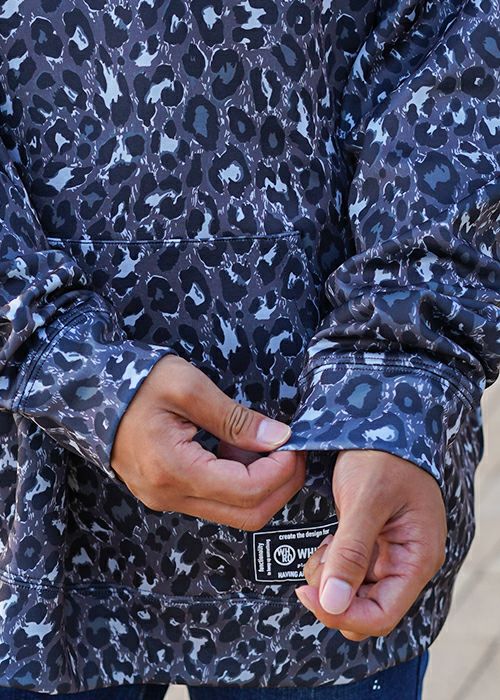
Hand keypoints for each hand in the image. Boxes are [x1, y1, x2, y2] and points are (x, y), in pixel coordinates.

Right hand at [110, 355, 305, 528]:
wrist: (90, 393)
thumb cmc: (135, 385)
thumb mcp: (188, 387)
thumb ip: (235, 417)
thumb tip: (278, 437)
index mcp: (174, 470)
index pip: (248, 491)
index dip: (282, 470)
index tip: (293, 443)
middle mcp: (170, 496)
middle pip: (247, 514)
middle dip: (281, 484)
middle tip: (292, 450)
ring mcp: (167, 499)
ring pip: (234, 511)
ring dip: (261, 482)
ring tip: (259, 442)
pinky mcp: (168, 493)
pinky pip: (216, 501)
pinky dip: (239, 480)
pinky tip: (236, 449)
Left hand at [295, 449, 446, 640]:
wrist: (379, 421)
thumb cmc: (382, 455)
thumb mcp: (364, 500)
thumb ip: (350, 552)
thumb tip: (333, 604)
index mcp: (417, 557)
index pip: (382, 615)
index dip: (343, 614)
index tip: (308, 594)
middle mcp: (406, 561)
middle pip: (367, 608)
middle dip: (334, 595)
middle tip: (315, 562)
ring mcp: (389, 553)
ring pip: (353, 591)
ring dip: (330, 576)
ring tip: (324, 544)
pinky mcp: (372, 542)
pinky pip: (348, 569)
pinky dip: (331, 562)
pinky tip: (327, 541)